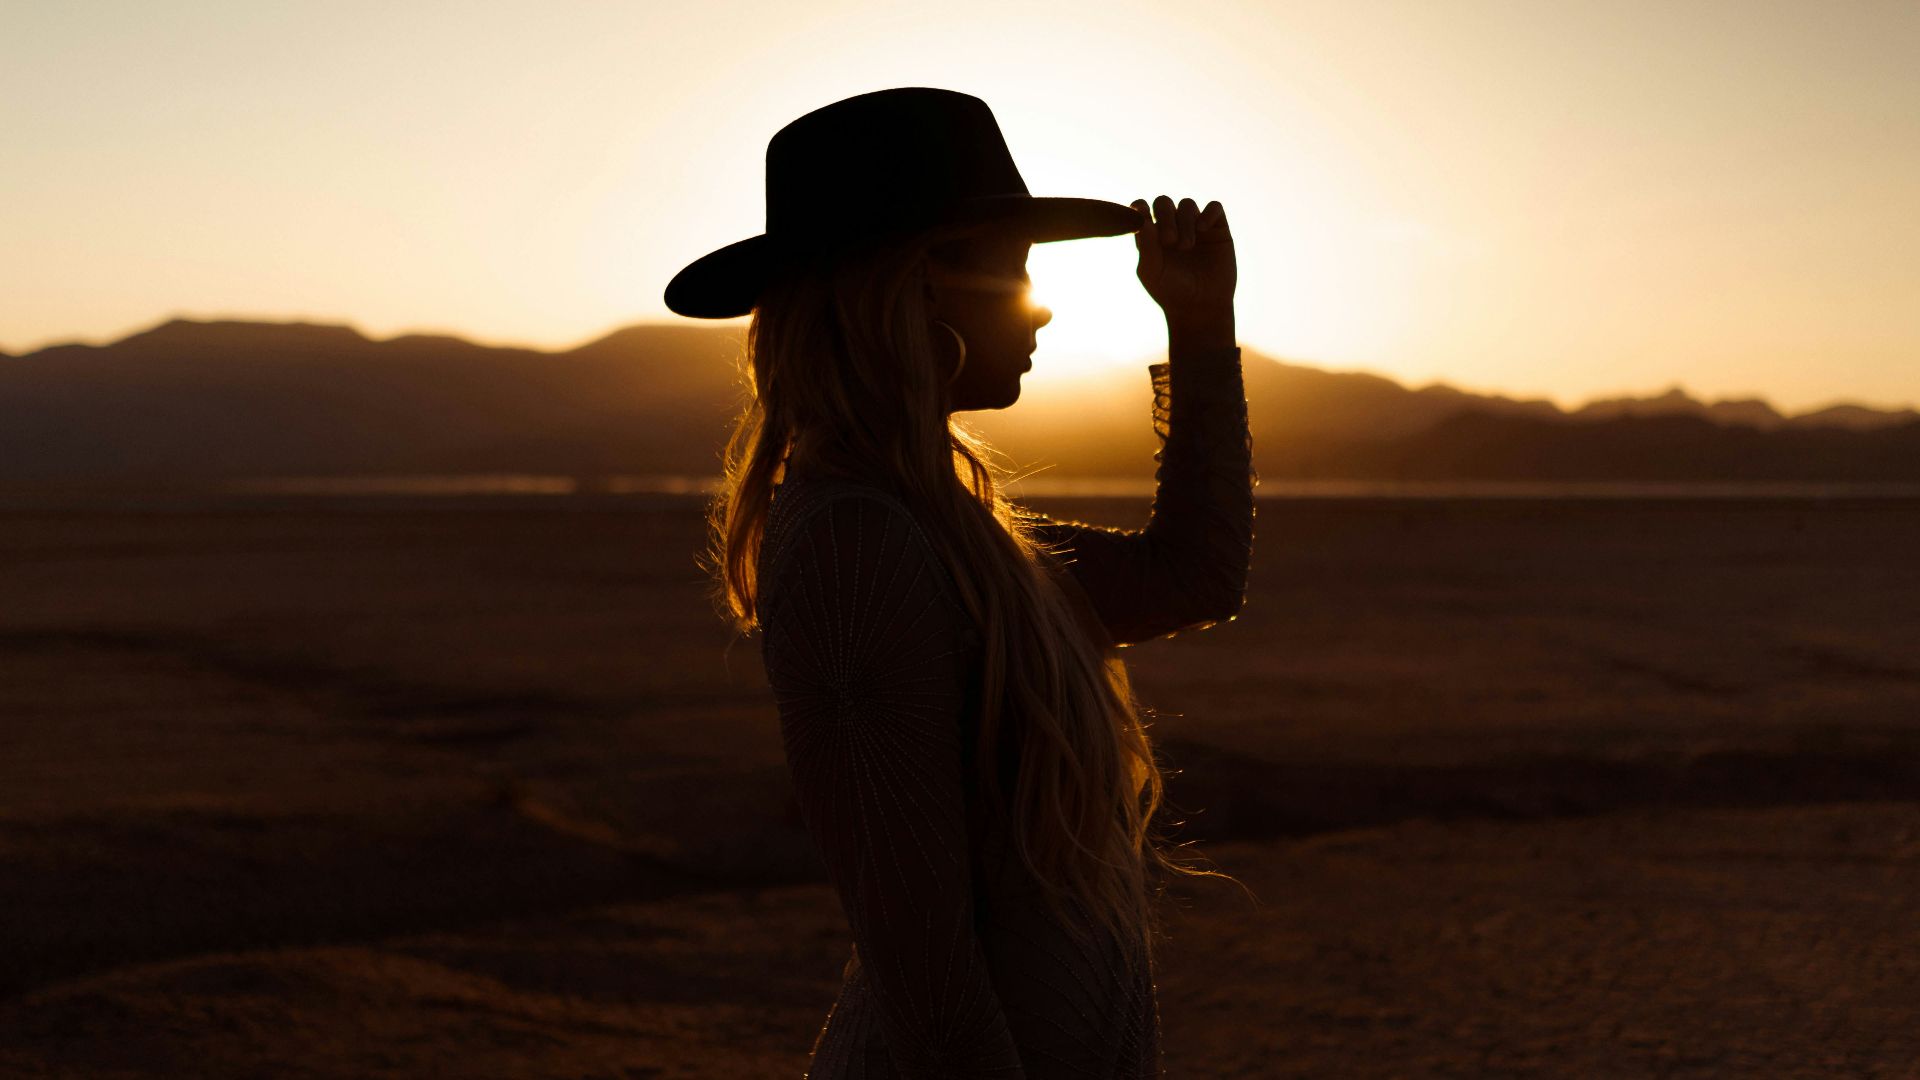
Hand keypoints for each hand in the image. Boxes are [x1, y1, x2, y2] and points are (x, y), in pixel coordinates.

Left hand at [1133, 195, 1235, 332]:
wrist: (1200, 308)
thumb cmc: (1171, 292)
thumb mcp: (1152, 271)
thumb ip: (1145, 244)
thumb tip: (1139, 213)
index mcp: (1151, 235)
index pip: (1142, 208)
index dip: (1140, 207)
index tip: (1142, 218)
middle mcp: (1172, 227)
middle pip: (1164, 202)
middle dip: (1165, 217)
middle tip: (1169, 241)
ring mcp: (1195, 226)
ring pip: (1187, 205)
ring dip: (1185, 222)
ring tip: (1186, 247)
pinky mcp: (1218, 229)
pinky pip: (1214, 207)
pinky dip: (1208, 214)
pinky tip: (1202, 229)